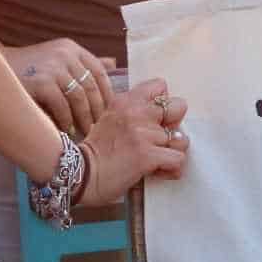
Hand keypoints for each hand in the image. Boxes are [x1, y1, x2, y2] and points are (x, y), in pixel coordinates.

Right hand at [3, 40, 114, 135]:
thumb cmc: (28, 69)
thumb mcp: (57, 59)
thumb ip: (83, 63)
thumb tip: (113, 64)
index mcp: (71, 48)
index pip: (99, 71)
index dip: (106, 93)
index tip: (108, 111)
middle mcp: (64, 54)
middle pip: (91, 87)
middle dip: (96, 110)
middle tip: (96, 127)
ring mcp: (53, 67)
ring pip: (79, 98)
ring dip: (83, 119)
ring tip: (84, 132)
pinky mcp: (41, 82)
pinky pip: (62, 107)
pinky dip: (66, 121)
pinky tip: (65, 130)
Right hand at [78, 80, 188, 205]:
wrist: (81, 175)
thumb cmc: (96, 153)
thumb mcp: (110, 119)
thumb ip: (135, 114)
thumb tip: (168, 120)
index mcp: (126, 100)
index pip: (160, 86)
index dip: (163, 104)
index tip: (155, 119)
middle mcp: (136, 112)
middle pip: (179, 107)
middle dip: (174, 125)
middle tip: (159, 141)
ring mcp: (143, 133)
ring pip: (181, 139)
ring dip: (171, 152)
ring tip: (155, 162)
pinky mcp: (147, 155)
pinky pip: (178, 159)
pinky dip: (171, 169)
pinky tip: (156, 172)